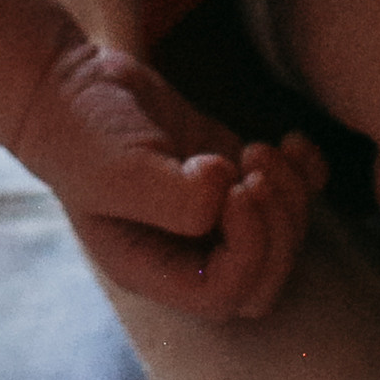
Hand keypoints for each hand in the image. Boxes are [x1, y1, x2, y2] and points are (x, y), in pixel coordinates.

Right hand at [13, 36, 325, 321]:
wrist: (71, 87)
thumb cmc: (81, 131)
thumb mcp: (114, 167)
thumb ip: (169, 195)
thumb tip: (228, 192)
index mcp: (153, 268)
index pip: (224, 292)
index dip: (249, 248)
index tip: (237, 188)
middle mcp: (186, 253)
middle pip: (264, 280)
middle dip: (277, 228)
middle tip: (255, 170)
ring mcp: (215, 219)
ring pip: (285, 241)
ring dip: (291, 196)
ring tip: (258, 150)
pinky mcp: (233, 179)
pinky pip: (295, 196)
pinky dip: (309, 173)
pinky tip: (290, 140)